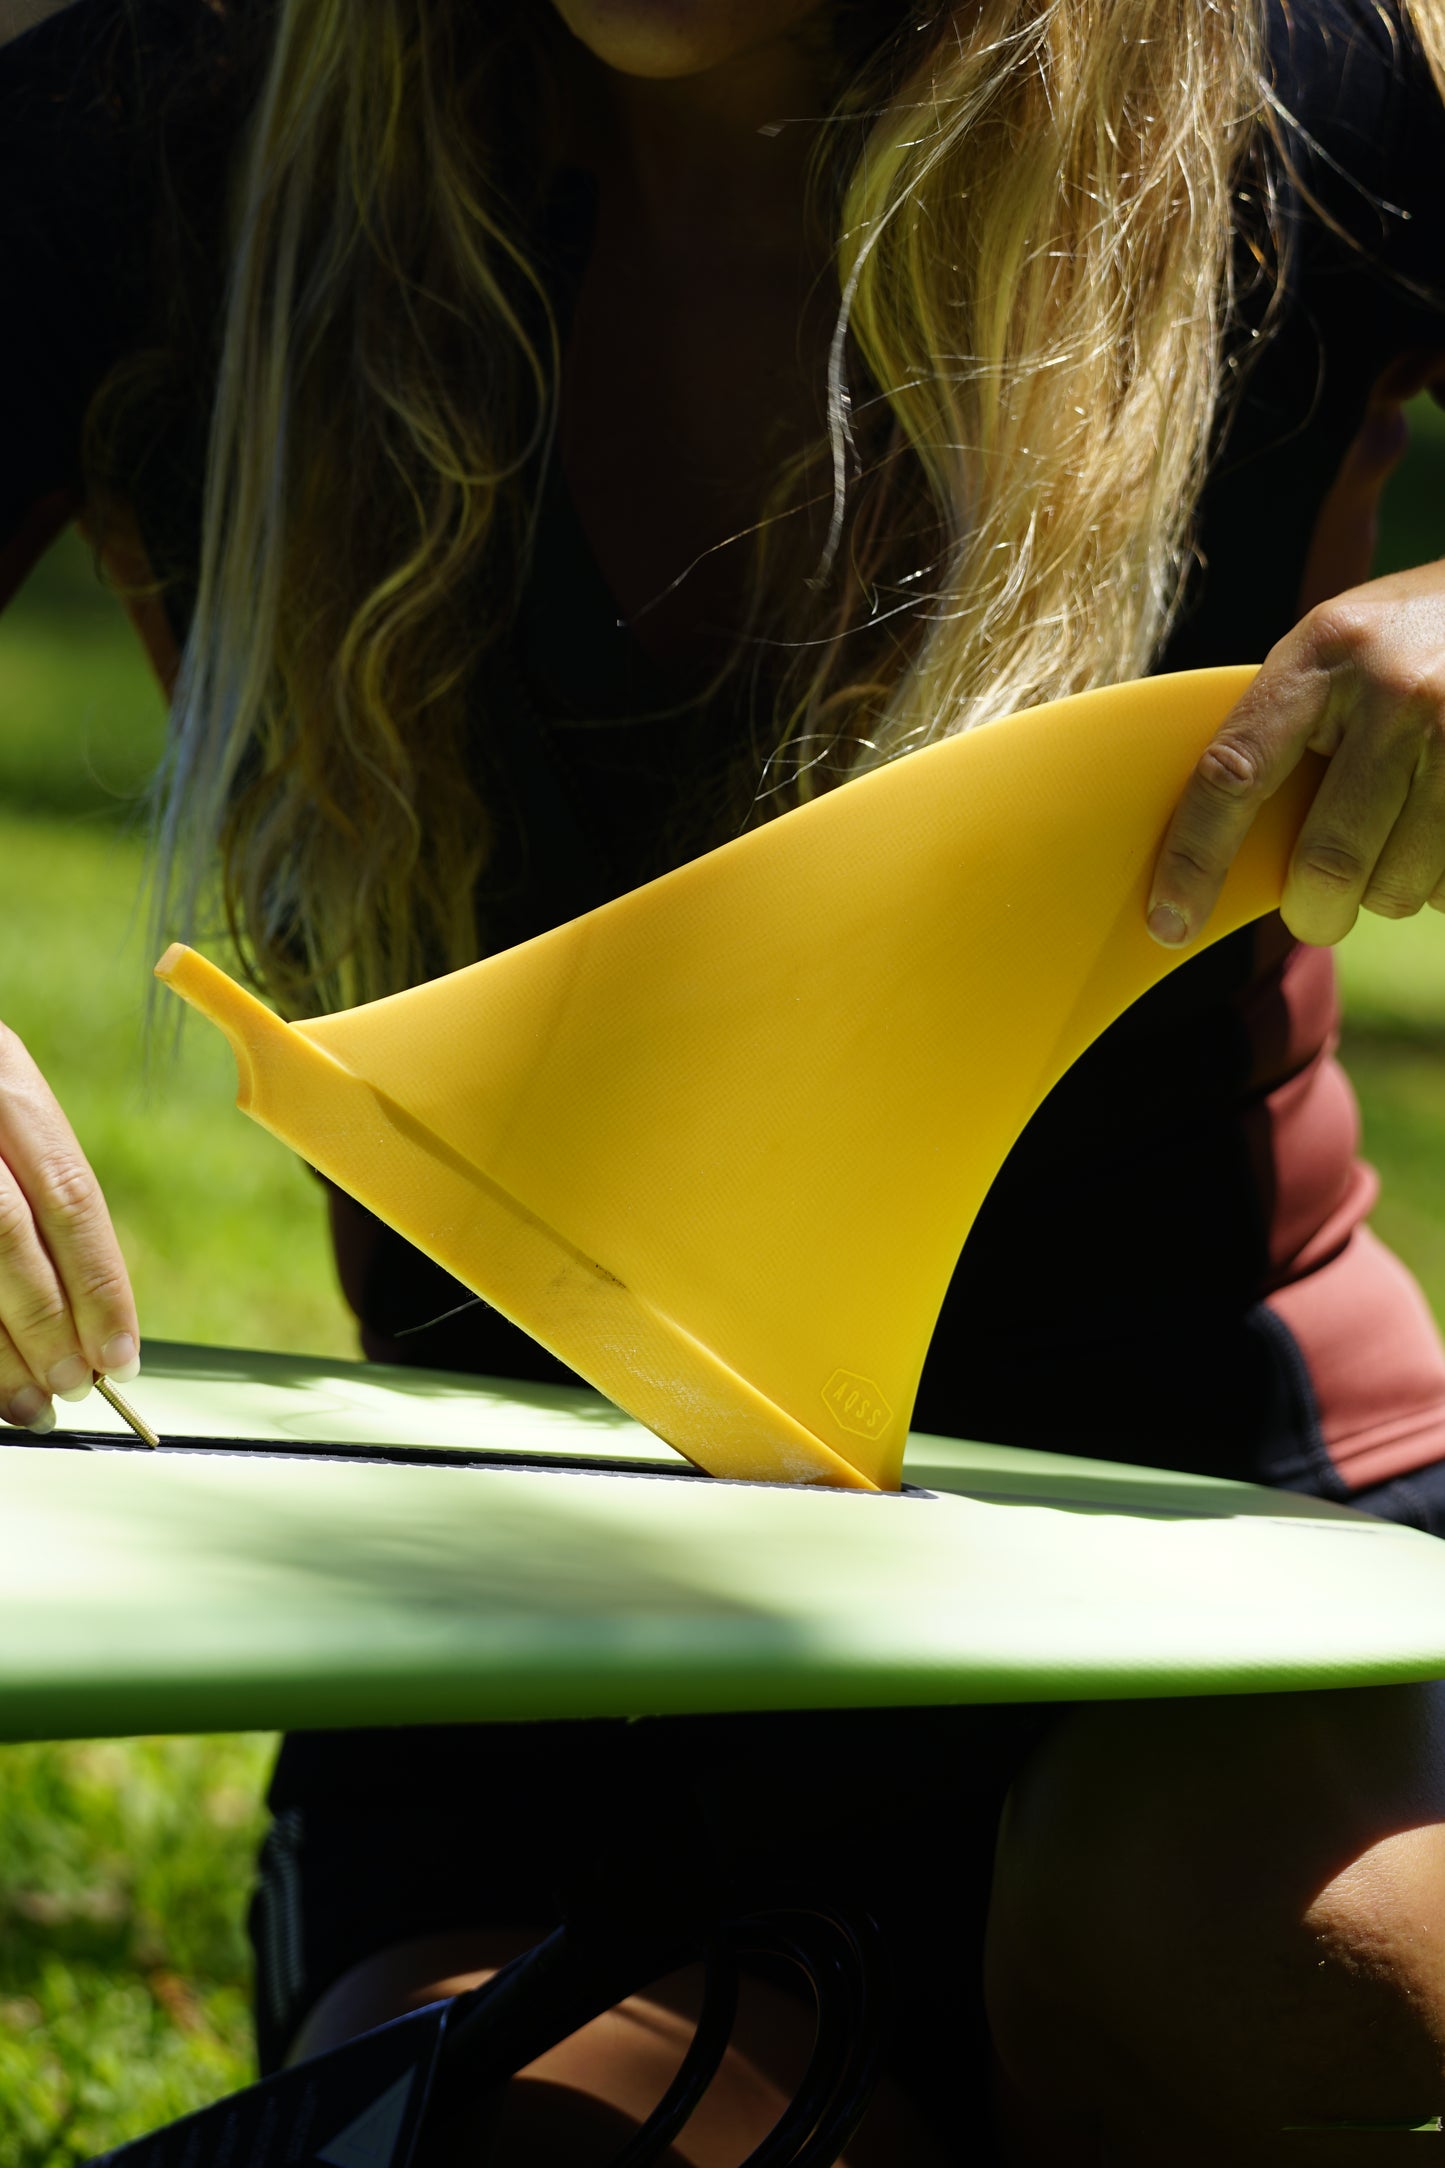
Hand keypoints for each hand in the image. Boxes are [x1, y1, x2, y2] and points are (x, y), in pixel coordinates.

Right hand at [0, 1024, 138, 1432]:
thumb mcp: (3, 1113)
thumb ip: (36, 1189)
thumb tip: (91, 1306)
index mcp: (5, 1081)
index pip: (70, 1195)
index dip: (101, 1284)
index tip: (124, 1354)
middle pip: (9, 1234)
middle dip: (47, 1324)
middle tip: (75, 1388)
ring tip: (29, 1403)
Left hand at [1148, 559, 1444, 948]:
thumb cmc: (1409, 639)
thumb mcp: (1339, 651)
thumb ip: (1284, 726)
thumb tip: (1224, 851)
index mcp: (1322, 657)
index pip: (1233, 773)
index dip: (1193, 860)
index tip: (1169, 922)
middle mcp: (1393, 693)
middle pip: (1326, 862)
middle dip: (1312, 911)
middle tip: (1313, 911)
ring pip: (1396, 887)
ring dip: (1385, 893)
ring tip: (1399, 841)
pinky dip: (1437, 885)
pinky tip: (1439, 833)